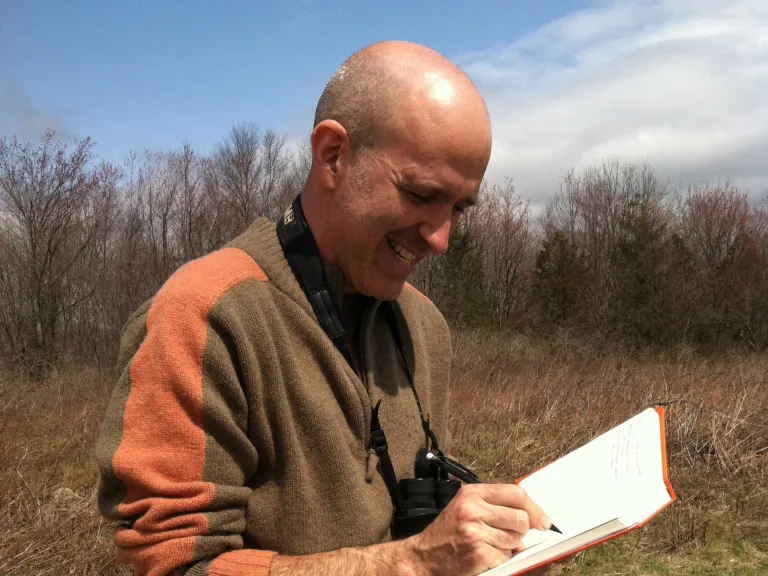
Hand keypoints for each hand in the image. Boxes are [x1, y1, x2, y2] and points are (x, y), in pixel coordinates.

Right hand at [403, 483, 550, 575]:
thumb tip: (533, 517)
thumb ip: (494, 506)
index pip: (516, 493)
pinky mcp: (478, 552)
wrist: (423, 557)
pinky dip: (500, 561)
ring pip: (516, 540)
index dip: (534, 508)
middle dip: (520, 532)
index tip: (543, 521)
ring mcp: (475, 531)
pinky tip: (484, 557)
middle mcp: (473, 509)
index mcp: (472, 493)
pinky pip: (506, 558)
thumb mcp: (466, 508)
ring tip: (490, 546)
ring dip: (508, 547)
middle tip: (506, 537)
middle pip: (521, 518)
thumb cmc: (447, 533)